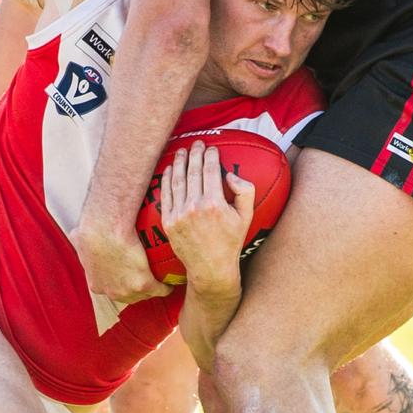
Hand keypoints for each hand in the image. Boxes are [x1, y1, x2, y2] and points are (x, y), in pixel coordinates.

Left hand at [71, 222, 171, 303]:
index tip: (126, 272)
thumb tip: (75, 233)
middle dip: (136, 288)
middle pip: (128, 295)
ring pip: (145, 294)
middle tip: (146, 274)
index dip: (119, 281)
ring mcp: (128, 291)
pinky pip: (160, 289)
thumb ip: (79, 240)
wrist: (105, 229)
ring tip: (161, 279)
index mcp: (97, 284)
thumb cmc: (91, 230)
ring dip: (153, 289)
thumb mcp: (79, 239)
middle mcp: (112, 292)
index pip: (111, 288)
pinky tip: (172, 281)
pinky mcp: (144, 285)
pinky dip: (167, 286)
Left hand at [161, 141, 254, 294]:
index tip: (211, 148)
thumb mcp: (246, 216)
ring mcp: (179, 214)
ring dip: (179, 162)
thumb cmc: (230, 241)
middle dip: (195, 154)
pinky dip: (167, 179)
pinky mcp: (168, 221)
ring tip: (182, 151)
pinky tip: (169, 168)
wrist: (210, 268)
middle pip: (193, 172)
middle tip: (197, 144)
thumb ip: (245, 191)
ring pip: (177, 180)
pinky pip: (166, 194)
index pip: (211, 171)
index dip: (210, 156)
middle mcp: (194, 207)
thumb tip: (230, 174)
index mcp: (214, 204)